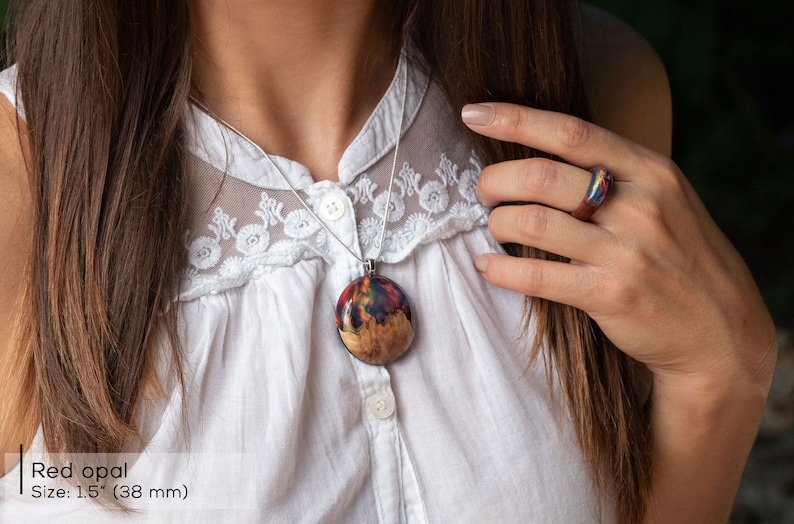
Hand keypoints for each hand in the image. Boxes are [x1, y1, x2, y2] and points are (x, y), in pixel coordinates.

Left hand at [462, 102, 775, 389]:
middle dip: (495, 181)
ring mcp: (626, 252)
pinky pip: (536, 276)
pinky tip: (488, 268)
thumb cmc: (680, 259)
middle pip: (540, 176)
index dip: (516, 118)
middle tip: (485, 192)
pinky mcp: (610, 294)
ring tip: (494, 228)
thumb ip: (616, 175)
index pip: (572, 132)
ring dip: (497, 224)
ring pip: (532, 224)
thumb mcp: (665, 200)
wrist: (721, 331)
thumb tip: (543, 155)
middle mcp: (640, 206)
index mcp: (651, 171)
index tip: (474, 112)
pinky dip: (500, 270)